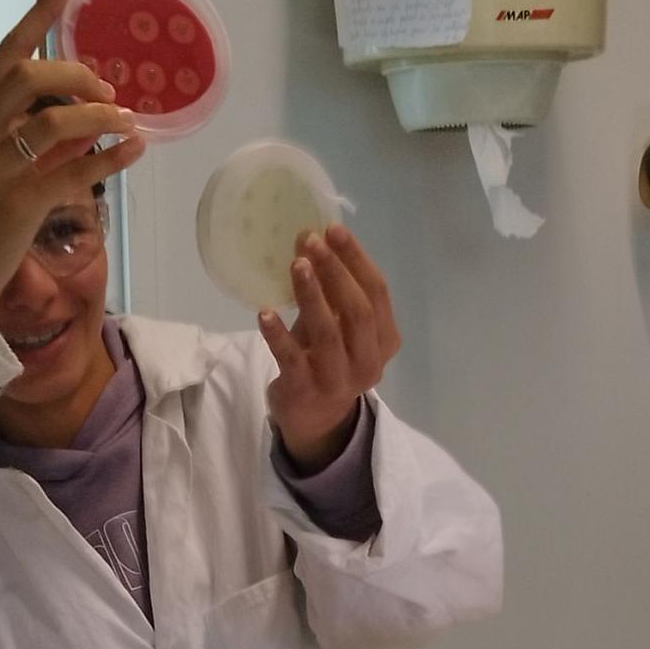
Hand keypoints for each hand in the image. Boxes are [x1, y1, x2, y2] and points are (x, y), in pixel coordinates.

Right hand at [0, 0, 144, 316]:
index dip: (40, 12)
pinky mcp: (16, 203)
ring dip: (102, 117)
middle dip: (80, 76)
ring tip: (128, 123)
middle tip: (110, 93)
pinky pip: (75, 169)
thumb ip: (27, 133)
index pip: (7, 51)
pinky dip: (112, 157)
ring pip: (56, 121)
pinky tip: (134, 150)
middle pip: (32, 76)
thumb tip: (86, 115)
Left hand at [259, 224, 400, 472]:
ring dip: (312, 295)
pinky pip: (293, 359)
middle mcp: (369, 361)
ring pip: (330, 332)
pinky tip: (264, 313)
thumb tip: (309, 239)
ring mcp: (340, 380)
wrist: (313, 418)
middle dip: (335, 271)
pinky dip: (278, 335)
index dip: (357, 259)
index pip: (378, 292)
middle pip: (358, 310)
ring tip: (296, 265)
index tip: (333, 229)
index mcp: (385, 339)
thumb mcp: (336, 325)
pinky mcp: (307, 392)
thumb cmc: (327, 360)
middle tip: (310, 241)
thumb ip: (330, 291)